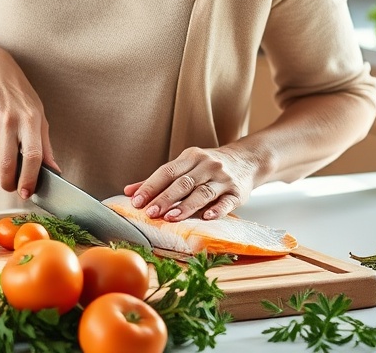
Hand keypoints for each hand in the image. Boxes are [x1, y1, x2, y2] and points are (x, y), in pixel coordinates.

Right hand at [0, 44, 58, 198]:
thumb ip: (45, 144)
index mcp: (31, 119)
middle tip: (12, 188)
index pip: (34, 156)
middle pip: (9, 165)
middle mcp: (10, 121)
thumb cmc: (17, 93)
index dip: (30, 179)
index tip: (27, 193)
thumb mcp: (37, 113)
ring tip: (2, 167)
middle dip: (10, 184)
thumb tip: (55, 172)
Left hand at [123, 145, 259, 221]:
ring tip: (170, 218)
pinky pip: (226, 202)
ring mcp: (223, 179)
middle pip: (183, 183)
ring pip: (202, 193)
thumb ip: (157, 179)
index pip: (166, 172)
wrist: (246, 160)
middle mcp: (206, 165)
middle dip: (165, 198)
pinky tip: (206, 218)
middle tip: (150, 212)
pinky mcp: (237, 193)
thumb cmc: (207, 166)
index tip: (136, 201)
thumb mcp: (184, 166)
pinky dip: (216, 210)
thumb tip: (129, 192)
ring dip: (186, 206)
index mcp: (190, 157)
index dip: (151, 186)